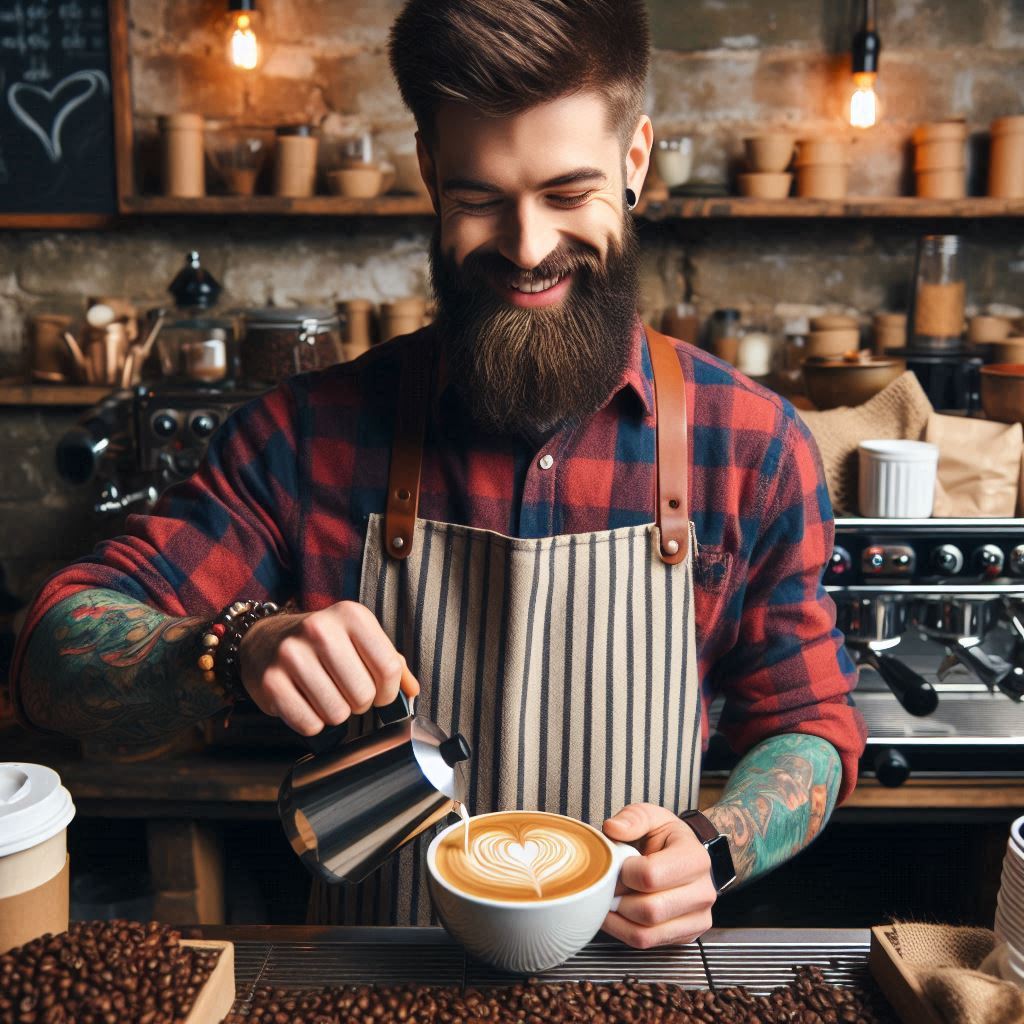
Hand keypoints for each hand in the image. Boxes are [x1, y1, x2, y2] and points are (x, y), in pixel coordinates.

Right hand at [239, 600, 419, 736]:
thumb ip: (391, 662)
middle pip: (363, 694)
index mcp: (351, 615)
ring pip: (337, 713)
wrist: (265, 640)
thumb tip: (412, 690)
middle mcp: (320, 629)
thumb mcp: (359, 639)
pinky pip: (309, 724)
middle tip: (347, 693)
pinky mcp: (271, 682)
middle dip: (361, 703)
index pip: (388, 667)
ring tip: (326, 696)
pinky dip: (313, 723)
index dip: (389, 691)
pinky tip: (307, 704)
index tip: (380, 693)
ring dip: (336, 715)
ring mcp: (292, 655)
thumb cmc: (322, 644)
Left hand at [601, 802, 716, 948]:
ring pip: (646, 934)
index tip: (616, 865)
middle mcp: (703, 892)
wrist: (688, 857)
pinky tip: (617, 913)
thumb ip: (633, 818)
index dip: (623, 873)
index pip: (650, 876)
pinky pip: (647, 944)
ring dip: (617, 919)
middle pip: (649, 910)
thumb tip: (612, 829)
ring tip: (609, 900)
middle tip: (607, 885)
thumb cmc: (668, 838)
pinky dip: (623, 931)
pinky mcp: (687, 936)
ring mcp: (698, 918)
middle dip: (618, 899)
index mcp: (695, 858)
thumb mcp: (653, 817)